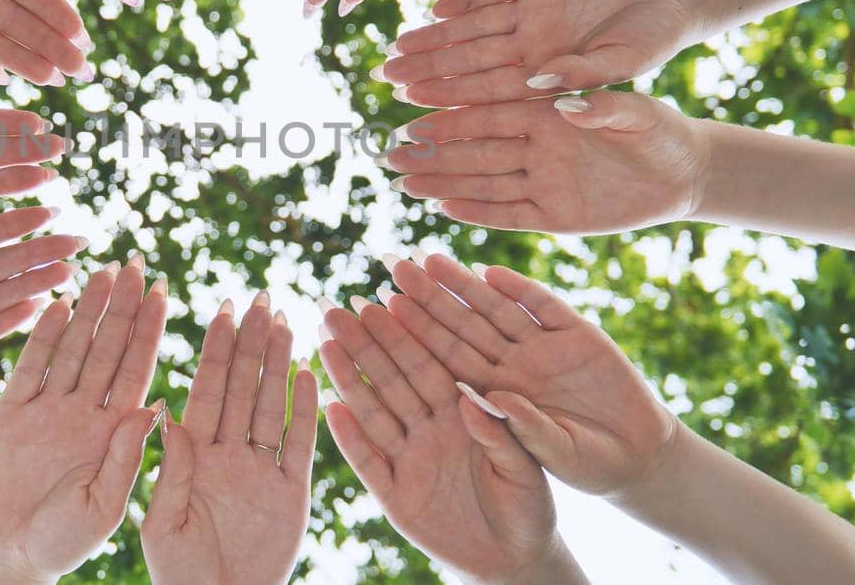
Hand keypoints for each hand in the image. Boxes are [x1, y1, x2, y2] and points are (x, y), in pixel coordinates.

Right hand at [0, 259, 166, 581]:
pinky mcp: (11, 413)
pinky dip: (42, 335)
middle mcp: (85, 412)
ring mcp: (48, 409)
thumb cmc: (66, 540)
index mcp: (114, 431)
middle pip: (108, 347)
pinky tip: (57, 303)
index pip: (136, 368)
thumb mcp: (104, 505)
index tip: (163, 292)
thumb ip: (127, 457)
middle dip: (122, 306)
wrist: (11, 554)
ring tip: (99, 270)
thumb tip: (155, 406)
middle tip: (135, 262)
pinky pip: (30, 366)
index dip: (149, 330)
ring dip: (87, 310)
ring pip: (72, 348)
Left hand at [141, 294, 317, 584]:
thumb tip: (165, 412)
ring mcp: (260, 471)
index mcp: (192, 455)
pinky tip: (309, 374)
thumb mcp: (161, 524)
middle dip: (250, 341)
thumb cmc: (180, 574)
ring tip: (287, 320)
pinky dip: (306, 410)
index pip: (205, 389)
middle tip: (261, 296)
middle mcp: (227, 454)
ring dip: (278, 363)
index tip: (222, 307)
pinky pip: (299, 444)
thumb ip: (169, 470)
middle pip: (241, 386)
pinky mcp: (290, 494)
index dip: (214, 348)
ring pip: (271, 404)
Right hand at [316, 294, 572, 582]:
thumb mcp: (526, 469)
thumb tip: (471, 398)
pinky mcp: (395, 495)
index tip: (384, 297)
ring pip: (374, 411)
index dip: (408, 331)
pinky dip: (349, 438)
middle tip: (335, 306)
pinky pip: (369, 462)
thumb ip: (502, 433)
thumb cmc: (529, 508)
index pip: (431, 363)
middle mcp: (432, 428)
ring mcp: (410, 459)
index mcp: (465, 411)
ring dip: (348, 378)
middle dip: (366, 342)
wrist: (514, 559)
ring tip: (324, 343)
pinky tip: (329, 408)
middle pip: (393, 378)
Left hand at [376, 0, 693, 105]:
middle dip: (428, 70)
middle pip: (469, 61)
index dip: (452, 100)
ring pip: (473, 27)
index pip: (488, 92)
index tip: (414, 112)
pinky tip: (437, 7)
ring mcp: (530, 11)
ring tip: (398, 47)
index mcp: (545, 73)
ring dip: (436, 36)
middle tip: (385, 80)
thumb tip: (540, 85)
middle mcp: (529, 45)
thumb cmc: (654, 38)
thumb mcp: (623, 61)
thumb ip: (582, 74)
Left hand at [377, 254, 678, 499]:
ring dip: (464, 283)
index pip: (446, 359)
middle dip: (428, 297)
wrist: (638, 456)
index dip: (416, 334)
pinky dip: (520, 288)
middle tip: (393, 265)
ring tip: (431, 258)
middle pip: (461, 325)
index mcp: (495, 394)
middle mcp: (511, 364)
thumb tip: (478, 400)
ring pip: (495, 308)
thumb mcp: (552, 454)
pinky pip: (544, 306)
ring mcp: (542, 346)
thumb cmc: (586, 464)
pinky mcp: (578, 333)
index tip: (383, 309)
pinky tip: (491, 271)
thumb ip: (518, 430)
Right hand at [385, 92, 709, 233]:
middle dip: (431, 149)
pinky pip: (509, 213)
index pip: (490, 111)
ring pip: (482, 181)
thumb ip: (602, 103)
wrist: (685, 173)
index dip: (451, 111)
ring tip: (401, 181)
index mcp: (548, 113)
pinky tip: (443, 208)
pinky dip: (478, 212)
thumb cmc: (662, 132)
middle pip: (473, 147)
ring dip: (442, 180)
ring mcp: (543, 180)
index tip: (412, 110)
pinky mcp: (556, 214)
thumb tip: (560, 92)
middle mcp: (536, 146)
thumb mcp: (639, 114)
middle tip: (388, 150)